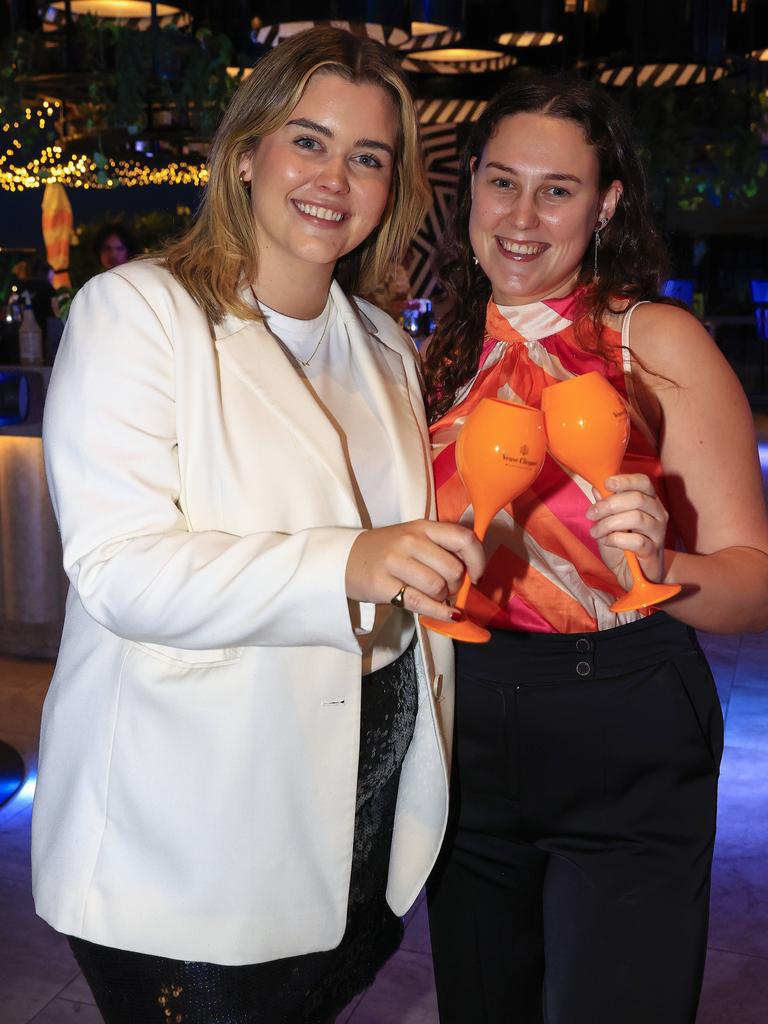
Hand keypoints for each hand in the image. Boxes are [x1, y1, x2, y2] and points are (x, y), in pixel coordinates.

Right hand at [346, 520, 485, 621]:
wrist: (346, 559)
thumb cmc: (389, 552)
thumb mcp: (416, 539)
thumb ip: (443, 549)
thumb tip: (474, 573)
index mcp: (423, 527)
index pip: (464, 539)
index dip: (478, 560)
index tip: (477, 575)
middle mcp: (410, 540)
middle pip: (453, 569)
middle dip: (457, 585)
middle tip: (448, 588)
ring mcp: (394, 561)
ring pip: (437, 586)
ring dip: (442, 597)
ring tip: (433, 595)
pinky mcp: (382, 584)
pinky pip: (420, 602)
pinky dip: (439, 612)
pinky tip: (447, 614)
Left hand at [585, 474, 667, 586]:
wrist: (634, 575)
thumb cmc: (623, 544)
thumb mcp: (609, 521)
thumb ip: (605, 504)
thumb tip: (596, 487)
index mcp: (649, 502)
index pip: (644, 482)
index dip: (625, 480)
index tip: (606, 484)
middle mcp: (658, 514)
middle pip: (638, 498)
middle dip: (609, 504)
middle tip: (591, 514)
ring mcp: (658, 533)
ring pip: (636, 517)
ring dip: (609, 523)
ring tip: (595, 531)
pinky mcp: (653, 551)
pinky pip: (636, 541)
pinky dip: (616, 539)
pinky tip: (607, 541)